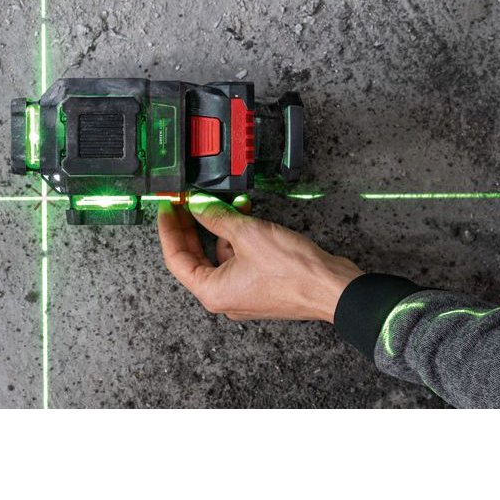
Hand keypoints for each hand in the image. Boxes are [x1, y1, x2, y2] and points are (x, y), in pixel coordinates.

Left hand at [157, 196, 363, 321]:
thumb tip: (198, 206)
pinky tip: (246, 216)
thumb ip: (216, 218)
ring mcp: (242, 292)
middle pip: (196, 257)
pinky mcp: (259, 285)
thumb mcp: (247, 234)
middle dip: (192, 227)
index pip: (176, 259)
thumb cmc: (293, 272)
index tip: (167, 208)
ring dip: (222, 228)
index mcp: (212, 292)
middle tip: (185, 203)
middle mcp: (224, 297)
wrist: (332, 287)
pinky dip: (240, 237)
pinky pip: (239, 258)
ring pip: (220, 254)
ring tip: (227, 203)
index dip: (168, 230)